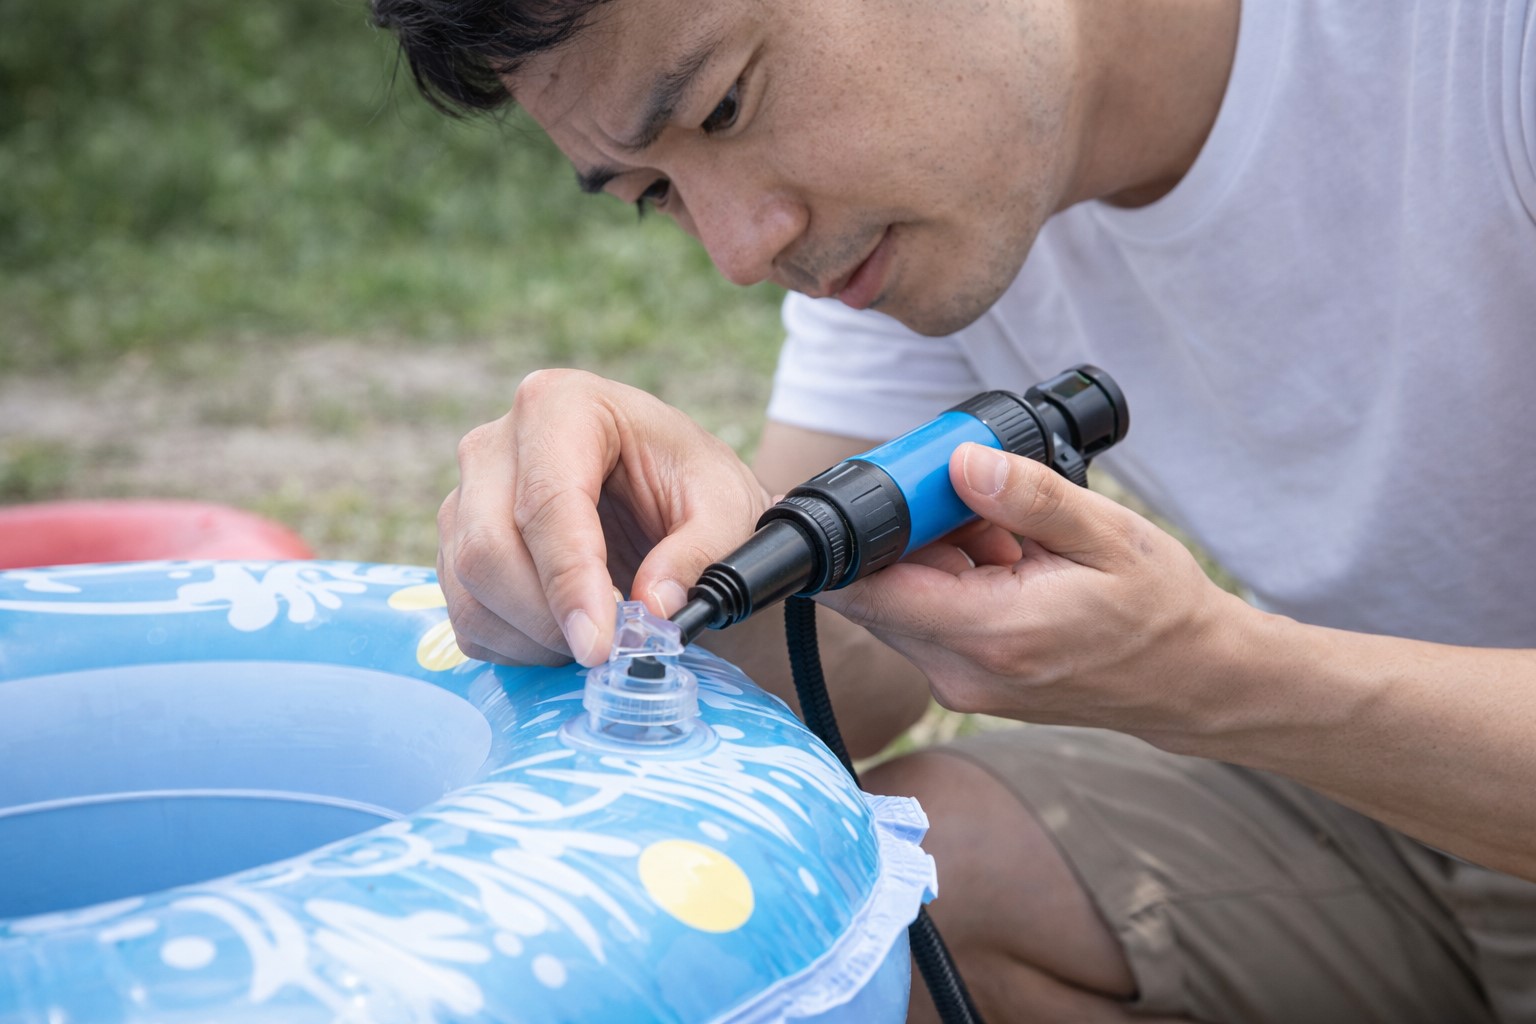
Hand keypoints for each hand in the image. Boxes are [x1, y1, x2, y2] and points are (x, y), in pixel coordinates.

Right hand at [437, 369, 769, 666]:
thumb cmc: (693, 490)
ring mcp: (466, 497)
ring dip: (536, 638)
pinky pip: (467, 618)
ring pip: (470, 590)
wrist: (666, 503)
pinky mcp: (456, 549)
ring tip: (600, 635)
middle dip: (548, 618)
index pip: (547, 502)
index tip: (599, 645)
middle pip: (488, 549)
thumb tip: (653, 607)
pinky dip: (518, 647)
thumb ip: (700, 554)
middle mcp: (495, 444)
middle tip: (609, 649)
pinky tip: (568, 633)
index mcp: (562, 405)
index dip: (569, 581)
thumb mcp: (726, 510)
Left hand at [814, 442, 1248, 740]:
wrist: (1194, 682)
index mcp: (992, 633)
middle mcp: (961, 670)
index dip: (846, 540)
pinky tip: (1007, 563)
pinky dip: (951, 581)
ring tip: (1006, 537)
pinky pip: (928, 620)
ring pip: (901, 603)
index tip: (859, 493)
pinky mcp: (966, 681)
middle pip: (878, 591)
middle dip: (902, 535)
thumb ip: (1030, 498)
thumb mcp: (1108, 536)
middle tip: (962, 497)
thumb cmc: (1160, 610)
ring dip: (931, 558)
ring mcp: (960, 683)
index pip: (869, 591)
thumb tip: (961, 461)